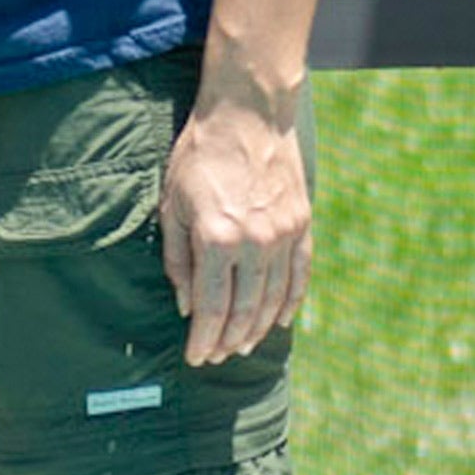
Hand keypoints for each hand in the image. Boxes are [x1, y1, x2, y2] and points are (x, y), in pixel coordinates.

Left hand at [159, 90, 311, 365]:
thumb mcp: (172, 207)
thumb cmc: (199, 158)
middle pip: (243, 309)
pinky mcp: (302, 224)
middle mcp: (254, 242)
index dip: (202, 338)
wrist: (247, 115)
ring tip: (241, 346)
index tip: (194, 358)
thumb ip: (178, 260)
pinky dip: (289, 302)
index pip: (210, 306)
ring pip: (273, 298)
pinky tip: (278, 321)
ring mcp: (284, 234)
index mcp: (216, 239)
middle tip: (216, 358)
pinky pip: (299, 274)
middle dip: (227, 340)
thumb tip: (186, 305)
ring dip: (256, 328)